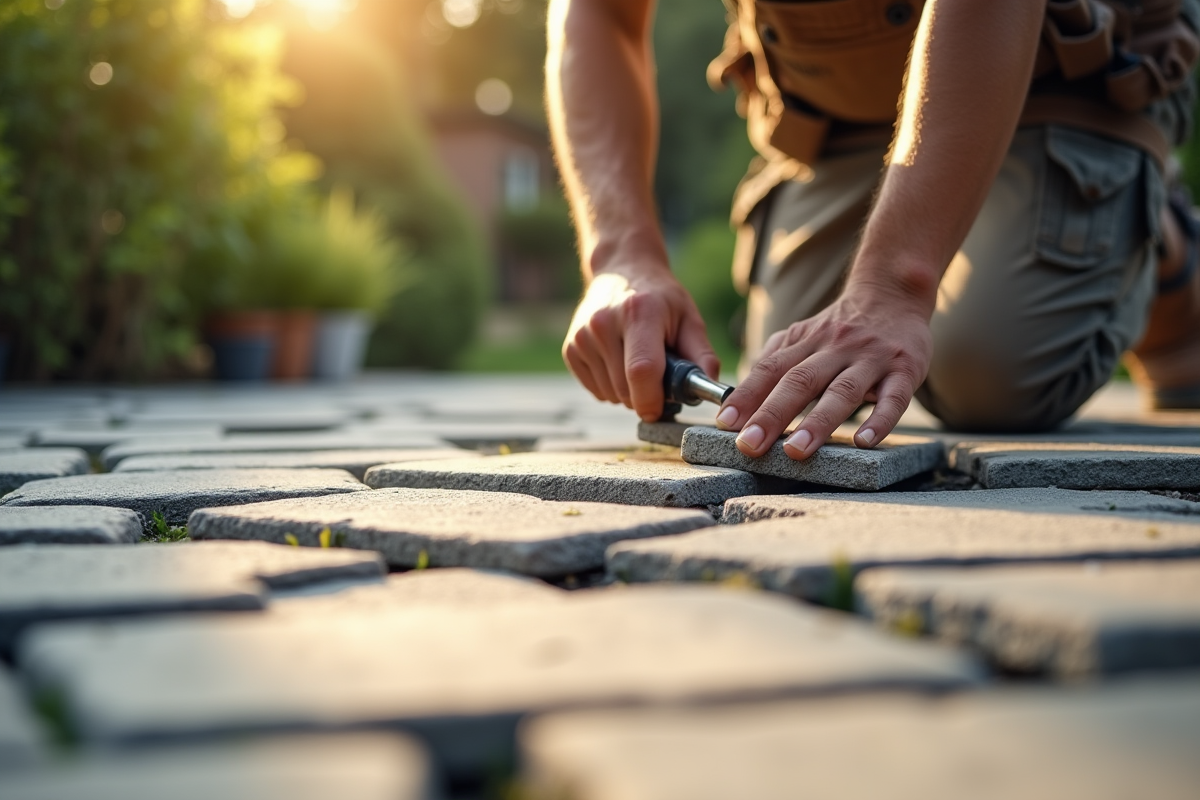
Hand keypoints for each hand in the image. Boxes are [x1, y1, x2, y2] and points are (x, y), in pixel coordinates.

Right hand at [564, 267, 719, 420]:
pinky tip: (619, 363)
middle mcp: (604, 323)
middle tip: (658, 375)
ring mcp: (583, 336)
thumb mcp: (689, 318)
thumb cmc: (661, 300)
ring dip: (629, 392)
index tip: (663, 408)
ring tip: (637, 363)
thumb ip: (702, 355)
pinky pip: (596, 391)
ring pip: (610, 394)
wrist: (621, 270)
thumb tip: (714, 391)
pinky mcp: (570, 349)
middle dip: (646, 395)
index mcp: (638, 312)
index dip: (653, 399)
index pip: (642, 370)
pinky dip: (612, 388)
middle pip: (625, 389)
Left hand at [715, 286, 932, 458]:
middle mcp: (834, 349)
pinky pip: (894, 398)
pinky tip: (864, 442)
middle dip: (772, 414)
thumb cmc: (842, 328)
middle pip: (799, 381)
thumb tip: (738, 398)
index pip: (770, 369)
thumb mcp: (804, 336)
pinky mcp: (905, 370)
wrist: (894, 294)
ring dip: (818, 422)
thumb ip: (775, 361)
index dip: (746, 396)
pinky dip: (880, 420)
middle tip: (749, 445)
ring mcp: (870, 359)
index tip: (724, 424)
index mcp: (805, 343)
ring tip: (796, 450)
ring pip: (842, 391)